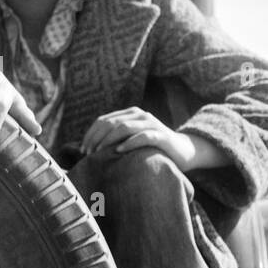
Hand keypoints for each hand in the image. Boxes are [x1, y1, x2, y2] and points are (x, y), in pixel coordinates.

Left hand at [81, 107, 202, 171]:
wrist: (184, 151)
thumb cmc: (153, 148)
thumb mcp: (132, 140)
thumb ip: (117, 139)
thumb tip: (90, 149)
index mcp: (130, 114)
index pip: (103, 120)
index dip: (91, 134)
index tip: (83, 149)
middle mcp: (140, 115)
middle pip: (111, 122)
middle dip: (96, 137)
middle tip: (88, 153)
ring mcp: (152, 124)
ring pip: (124, 126)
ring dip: (108, 140)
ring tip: (99, 152)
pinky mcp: (161, 136)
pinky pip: (143, 136)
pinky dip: (129, 143)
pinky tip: (119, 151)